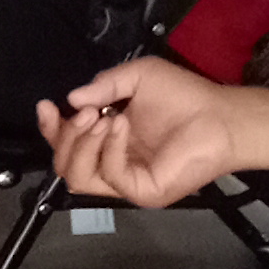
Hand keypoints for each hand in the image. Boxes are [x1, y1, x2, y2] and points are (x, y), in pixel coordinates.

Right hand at [42, 54, 243, 208]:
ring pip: (78, 177)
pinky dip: (109, 148)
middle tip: (84, 111)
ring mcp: (127, 181)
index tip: (47, 106)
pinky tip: (120, 124)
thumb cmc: (185, 96)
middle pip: (65, 164)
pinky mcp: (142, 191)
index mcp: (109, 140)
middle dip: (64, 136)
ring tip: (100, 117)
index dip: (51, 129)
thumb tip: (72, 98)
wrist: (220, 115)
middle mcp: (113, 163)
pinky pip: (110, 175)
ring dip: (81, 144)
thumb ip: (105, 85)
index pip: (68, 144)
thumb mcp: (138, 77)